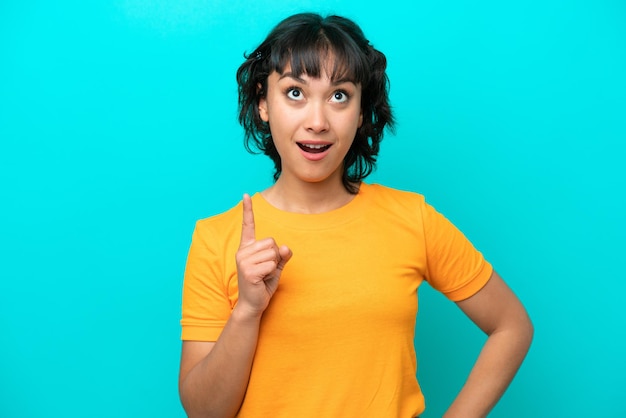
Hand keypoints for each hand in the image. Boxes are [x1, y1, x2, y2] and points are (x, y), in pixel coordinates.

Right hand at [234, 194, 291, 316]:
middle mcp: (243, 252)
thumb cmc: (263, 284)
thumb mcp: (275, 267)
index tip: (245, 194)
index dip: (247, 210)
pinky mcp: (248, 271)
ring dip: (274, 265)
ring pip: (273, 253)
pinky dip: (272, 273)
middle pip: (272, 242)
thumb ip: (282, 256)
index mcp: (247, 248)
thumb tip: (286, 248)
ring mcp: (244, 261)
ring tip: (264, 275)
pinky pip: (272, 264)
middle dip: (275, 256)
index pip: (248, 225)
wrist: (253, 304)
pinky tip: (262, 280)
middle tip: (266, 270)